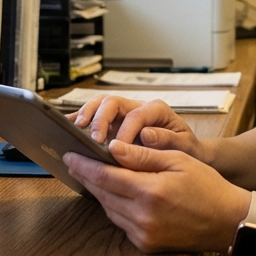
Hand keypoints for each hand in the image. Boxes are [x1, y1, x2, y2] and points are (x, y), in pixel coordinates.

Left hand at [65, 140, 249, 253]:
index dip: (85, 165)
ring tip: (92, 174)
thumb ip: (144, 155)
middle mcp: (143, 217)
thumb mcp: (179, 161)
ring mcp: (143, 234)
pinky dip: (114, 207)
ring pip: (108, 209)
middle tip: (74, 161)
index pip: (105, 176)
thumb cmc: (208, 186)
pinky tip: (114, 194)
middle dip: (87, 176)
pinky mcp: (146, 244)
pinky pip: (121, 223)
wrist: (228, 222)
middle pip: (102, 193)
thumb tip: (113, 148)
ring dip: (99, 192)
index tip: (70, 155)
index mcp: (150, 192)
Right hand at [72, 95, 206, 161]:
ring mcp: (122, 114)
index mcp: (155, 110)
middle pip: (112, 102)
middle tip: (92, 139)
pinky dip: (79, 120)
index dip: (124, 131)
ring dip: (85, 116)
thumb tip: (146, 134)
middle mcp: (136, 107)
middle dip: (99, 119)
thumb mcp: (185, 146)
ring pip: (99, 105)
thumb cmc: (187, 149)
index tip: (116, 150)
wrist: (188, 153)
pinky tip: (67, 129)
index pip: (135, 115)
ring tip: (75, 130)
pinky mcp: (112, 124)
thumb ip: (168, 139)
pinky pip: (92, 117)